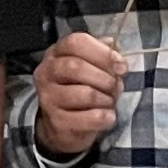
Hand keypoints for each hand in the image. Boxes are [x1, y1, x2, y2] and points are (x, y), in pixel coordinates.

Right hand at [34, 33, 126, 159]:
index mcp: (56, 53)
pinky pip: (90, 117)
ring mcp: (48, 97)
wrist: (64, 125)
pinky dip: (105, 117)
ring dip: (106, 99)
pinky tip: (107, 116)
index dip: (102, 52)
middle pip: (77, 67)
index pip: (75, 42)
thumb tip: (113, 47)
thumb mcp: (92, 67)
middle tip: (116, 87)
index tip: (121, 66)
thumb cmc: (81, 89)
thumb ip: (102, 54)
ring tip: (108, 102)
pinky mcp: (57, 121)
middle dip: (105, 78)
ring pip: (86, 94)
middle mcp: (46, 72)